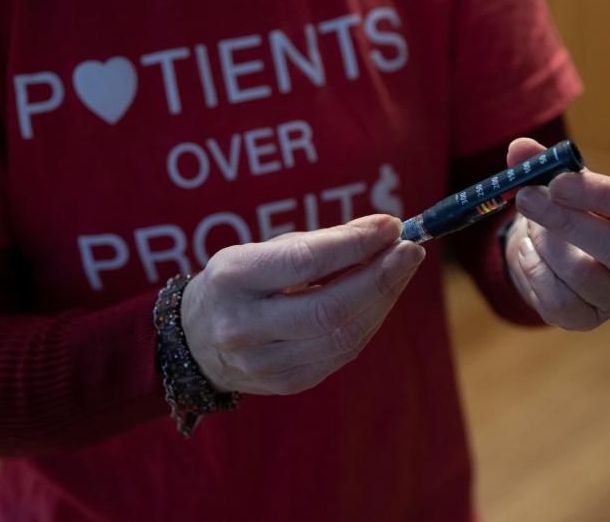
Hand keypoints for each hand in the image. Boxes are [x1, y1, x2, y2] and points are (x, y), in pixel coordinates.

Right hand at [181, 215, 425, 395]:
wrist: (197, 340)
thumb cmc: (241, 282)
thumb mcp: (264, 250)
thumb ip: (323, 242)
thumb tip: (385, 229)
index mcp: (233, 279)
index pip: (305, 263)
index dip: (355, 244)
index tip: (392, 225)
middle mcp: (244, 326)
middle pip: (330, 308)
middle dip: (380, 277)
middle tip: (412, 249)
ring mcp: (265, 363)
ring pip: (344, 335)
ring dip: (383, 299)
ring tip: (402, 268)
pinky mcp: (289, 383)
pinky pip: (343, 353)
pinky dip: (370, 320)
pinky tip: (382, 297)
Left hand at [506, 138, 609, 329]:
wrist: (555, 250)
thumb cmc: (573, 207)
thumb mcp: (565, 180)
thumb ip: (545, 163)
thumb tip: (519, 150)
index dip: (604, 193)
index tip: (559, 182)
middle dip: (565, 221)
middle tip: (527, 197)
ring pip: (584, 276)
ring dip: (546, 244)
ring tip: (532, 224)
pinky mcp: (591, 319)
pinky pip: (560, 302)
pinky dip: (534, 272)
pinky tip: (529, 252)